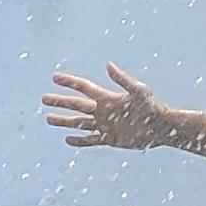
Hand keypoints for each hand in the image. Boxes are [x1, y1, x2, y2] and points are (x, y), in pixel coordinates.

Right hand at [42, 64, 168, 151]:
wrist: (161, 127)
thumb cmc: (151, 106)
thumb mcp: (137, 91)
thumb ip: (122, 79)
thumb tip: (108, 65)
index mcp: (108, 97)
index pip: (84, 88)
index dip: (69, 82)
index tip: (55, 77)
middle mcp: (103, 110)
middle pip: (77, 104)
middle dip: (61, 101)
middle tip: (44, 98)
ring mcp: (105, 125)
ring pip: (79, 123)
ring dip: (64, 121)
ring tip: (48, 118)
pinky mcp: (109, 139)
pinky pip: (90, 140)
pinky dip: (79, 141)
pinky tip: (68, 140)